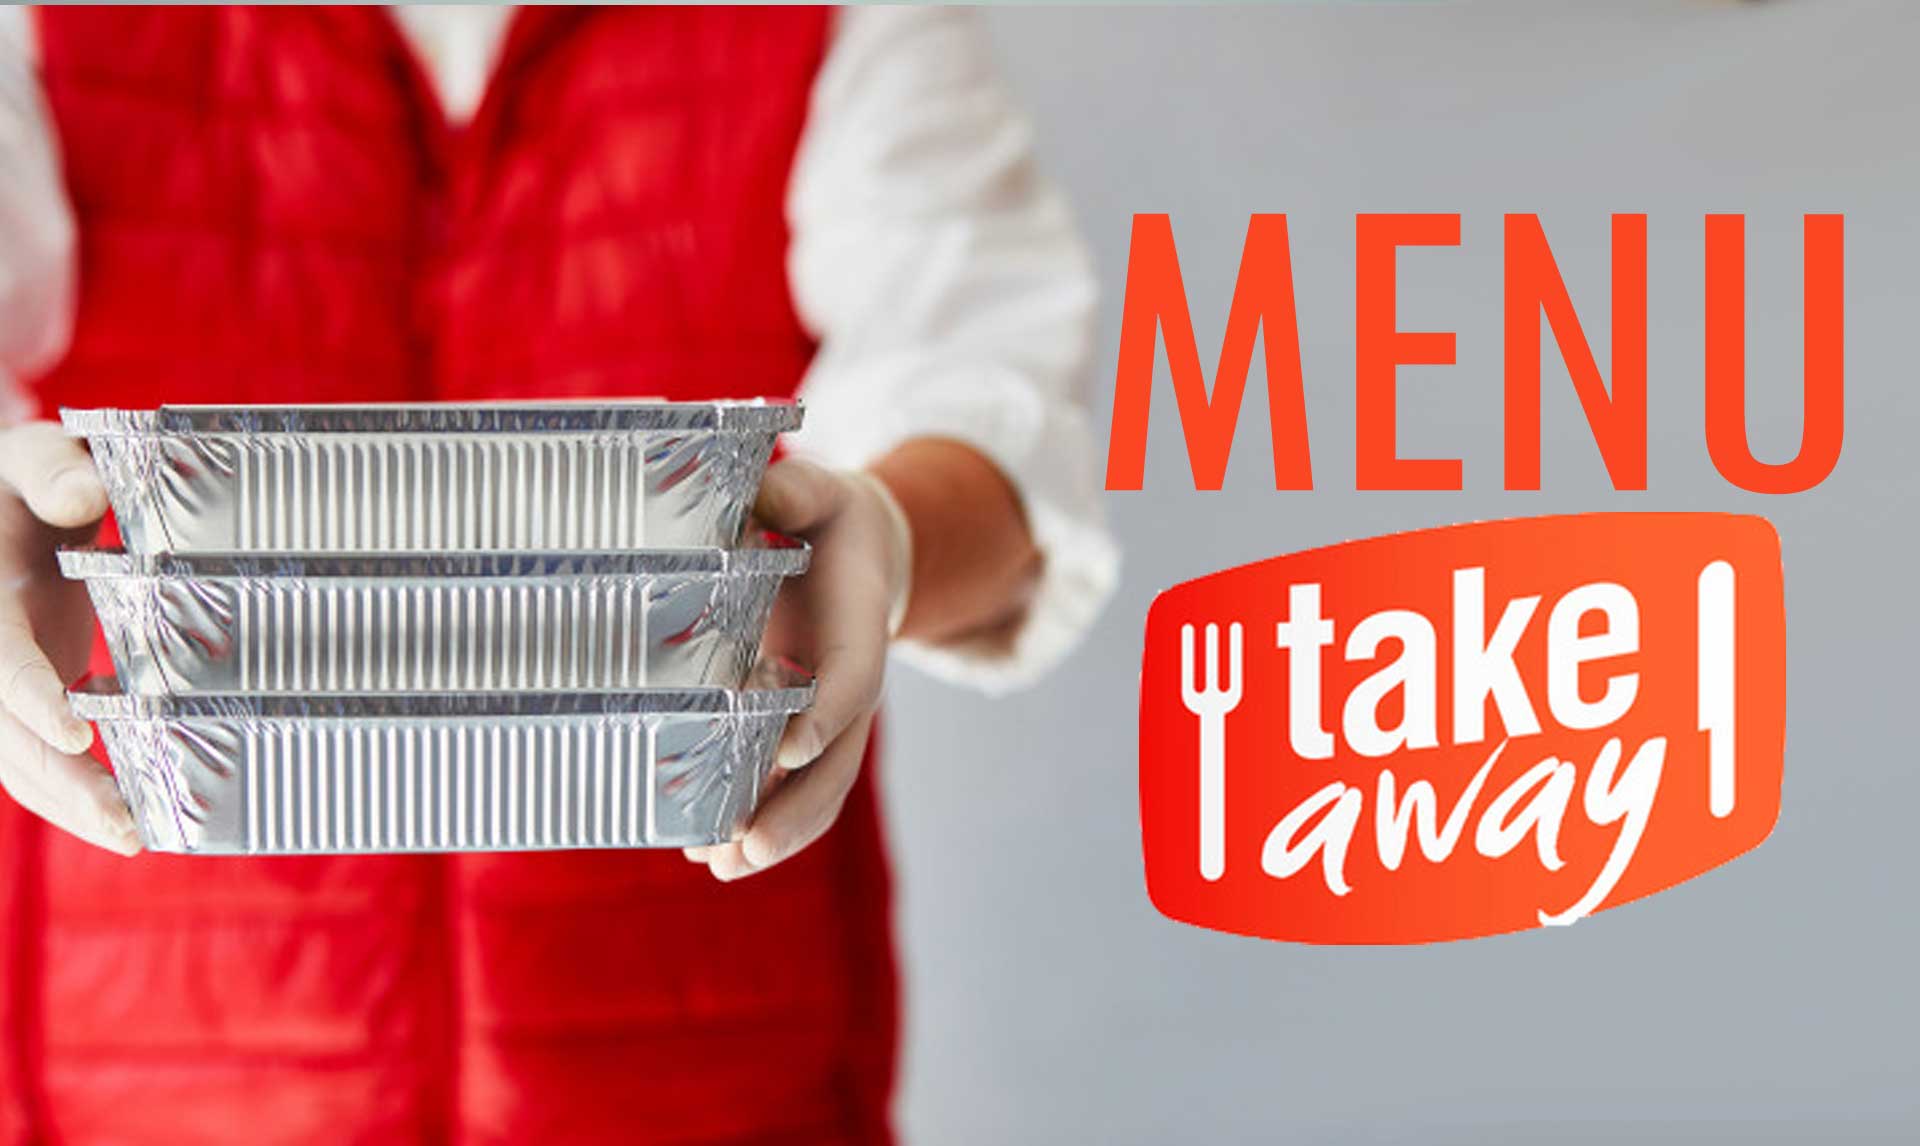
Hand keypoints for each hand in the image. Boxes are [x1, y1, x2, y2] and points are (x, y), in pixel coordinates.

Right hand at [0, 421, 137, 853]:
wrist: (5, 512)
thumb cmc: (21, 482)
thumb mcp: (30, 459)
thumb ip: (52, 470)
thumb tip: (84, 495)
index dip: (30, 696)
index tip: (76, 733)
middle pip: (7, 735)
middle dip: (63, 784)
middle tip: (128, 827)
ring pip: (20, 763)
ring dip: (75, 806)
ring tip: (140, 837)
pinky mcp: (21, 705)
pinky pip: (39, 760)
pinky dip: (80, 793)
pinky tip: (137, 819)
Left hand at [684, 458, 906, 880]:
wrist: (855, 552)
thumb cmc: (825, 519)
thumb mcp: (817, 493)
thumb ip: (797, 491)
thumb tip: (765, 495)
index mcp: (859, 623)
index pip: (851, 678)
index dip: (825, 713)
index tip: (790, 747)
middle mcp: (850, 683)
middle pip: (838, 758)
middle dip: (796, 807)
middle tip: (745, 846)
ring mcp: (831, 716)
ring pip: (818, 788)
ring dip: (777, 833)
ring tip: (722, 867)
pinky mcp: (804, 732)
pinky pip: (793, 789)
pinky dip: (762, 823)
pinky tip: (713, 855)